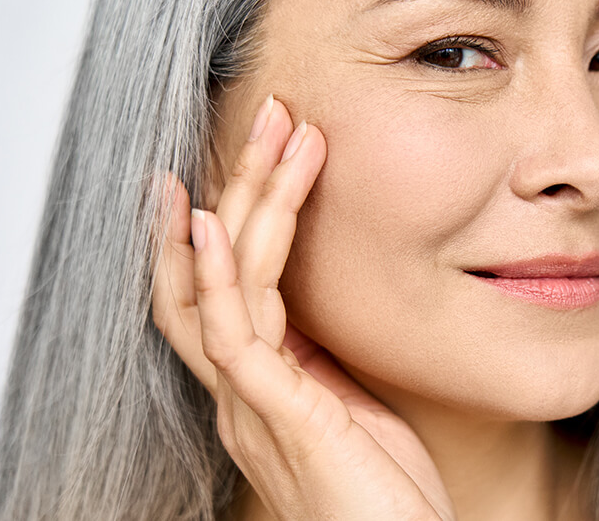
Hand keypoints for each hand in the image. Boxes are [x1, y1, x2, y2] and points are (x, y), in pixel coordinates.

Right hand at [151, 96, 454, 520]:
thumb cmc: (388, 495)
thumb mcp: (357, 409)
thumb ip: (327, 364)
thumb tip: (326, 314)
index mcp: (264, 387)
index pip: (221, 292)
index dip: (220, 223)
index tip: (240, 157)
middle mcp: (243, 393)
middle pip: (210, 273)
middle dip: (234, 188)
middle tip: (267, 115)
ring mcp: (253, 406)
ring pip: (222, 287)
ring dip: (243, 203)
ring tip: (273, 134)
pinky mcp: (279, 419)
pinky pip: (232, 337)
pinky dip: (216, 277)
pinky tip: (210, 224)